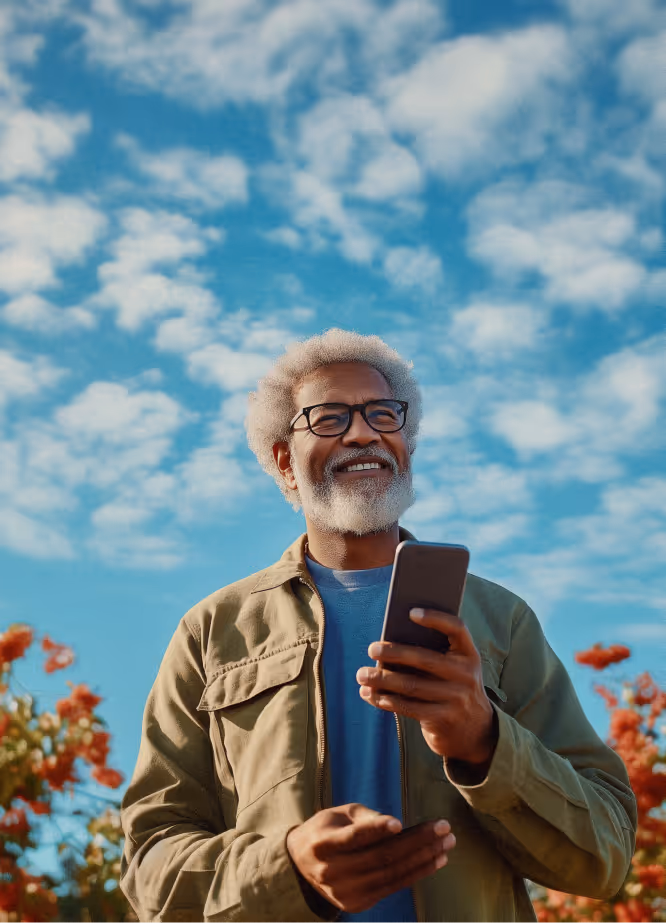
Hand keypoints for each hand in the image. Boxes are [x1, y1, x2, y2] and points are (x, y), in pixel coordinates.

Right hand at [285, 803, 455, 913]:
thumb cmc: (325, 831)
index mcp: (323, 844)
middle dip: (417, 842)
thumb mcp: (336, 815)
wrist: (302, 867)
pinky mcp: (358, 903)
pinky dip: (416, 873)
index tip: (398, 822)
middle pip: (381, 857)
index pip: (353, 837)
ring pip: (391, 874)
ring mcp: (346, 892)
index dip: (375, 830)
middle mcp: (333, 871)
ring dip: (424, 859)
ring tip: (447, 843)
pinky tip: (435, 860)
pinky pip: (393, 887)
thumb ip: (363, 817)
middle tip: (444, 828)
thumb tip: (395, 827)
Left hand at [356, 609, 497, 766]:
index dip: (436, 618)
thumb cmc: (452, 687)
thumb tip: (388, 646)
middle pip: (425, 658)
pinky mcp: (442, 719)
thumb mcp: (453, 668)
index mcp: (469, 654)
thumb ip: (432, 653)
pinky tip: (371, 694)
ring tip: (362, 675)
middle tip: (371, 649)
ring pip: (411, 685)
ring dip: (382, 679)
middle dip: (394, 653)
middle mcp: (466, 675)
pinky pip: (408, 707)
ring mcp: (456, 698)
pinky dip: (385, 700)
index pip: (457, 628)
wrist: (475, 730)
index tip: (411, 612)